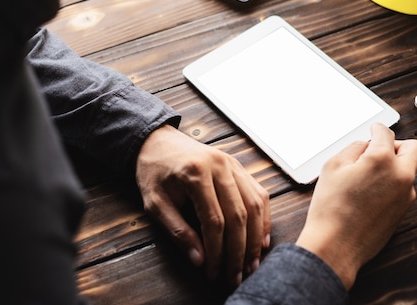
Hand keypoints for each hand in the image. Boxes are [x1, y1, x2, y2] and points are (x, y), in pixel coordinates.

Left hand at [135, 125, 270, 285]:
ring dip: (255, 237)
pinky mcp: (239, 166)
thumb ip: (178, 231)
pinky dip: (263, 218)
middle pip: (239, 214)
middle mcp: (219, 165)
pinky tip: (261, 239)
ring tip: (252, 263)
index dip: (217, 252)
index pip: (214, 221)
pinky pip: (258, 193)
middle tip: (237, 275)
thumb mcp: (155, 203)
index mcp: (195, 173)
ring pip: (254, 204)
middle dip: (239, 250)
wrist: (158, 141)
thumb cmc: (153, 172)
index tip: (213, 272)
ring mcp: (232, 164)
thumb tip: (200, 260)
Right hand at [296, 123, 416, 289]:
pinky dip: (392, 184)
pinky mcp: (404, 211)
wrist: (335, 245)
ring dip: (394, 165)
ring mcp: (406, 195)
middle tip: (380, 148)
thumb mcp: (333, 166)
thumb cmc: (331, 206)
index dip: (377, 128)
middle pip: (414, 147)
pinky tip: (370, 192)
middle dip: (398, 144)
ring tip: (367, 175)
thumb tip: (366, 146)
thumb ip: (354, 148)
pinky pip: (403, 188)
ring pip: (408, 169)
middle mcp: (401, 175)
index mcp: (382, 159)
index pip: (385, 133)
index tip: (374, 128)